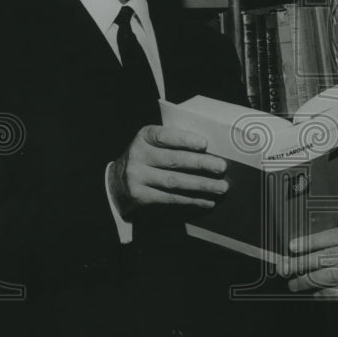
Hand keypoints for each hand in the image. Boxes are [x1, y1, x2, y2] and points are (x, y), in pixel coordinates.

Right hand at [109, 125, 227, 213]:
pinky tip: (207, 200)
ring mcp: (138, 177)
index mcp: (143, 137)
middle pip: (173, 160)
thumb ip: (172, 143)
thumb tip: (209, 150)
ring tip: (221, 187)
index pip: (164, 136)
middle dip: (200, 164)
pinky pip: (171, 198)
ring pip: (174, 182)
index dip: (184, 140)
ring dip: (201, 185)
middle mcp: (138, 156)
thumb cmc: (145, 159)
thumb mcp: (151, 144)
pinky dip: (192, 200)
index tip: (204, 143)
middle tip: (221, 167)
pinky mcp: (141, 196)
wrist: (116, 183)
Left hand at [287, 224, 337, 302]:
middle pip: (326, 257)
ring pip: (332, 276)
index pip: (331, 237)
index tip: (292, 247)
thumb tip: (319, 248)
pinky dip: (326, 295)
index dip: (308, 242)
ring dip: (309, 281)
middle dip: (301, 264)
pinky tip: (315, 295)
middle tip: (285, 268)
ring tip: (295, 283)